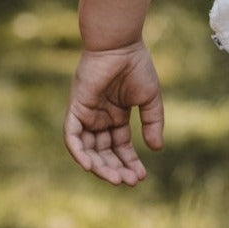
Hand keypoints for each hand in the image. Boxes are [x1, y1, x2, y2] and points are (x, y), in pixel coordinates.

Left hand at [64, 43, 163, 185]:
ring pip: (88, 150)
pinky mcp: (76, 109)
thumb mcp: (149, 99)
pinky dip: (79, 153)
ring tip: (116, 178)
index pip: (120, 147)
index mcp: (116, 116)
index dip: (130, 162)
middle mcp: (99, 118)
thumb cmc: (136, 66)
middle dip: (116, 168)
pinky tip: (91, 166)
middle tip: (129, 182)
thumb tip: (156, 149)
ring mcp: (86, 115)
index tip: (141, 177)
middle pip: (104, 153)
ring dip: (100, 166)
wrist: (120, 45)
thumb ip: (152, 123)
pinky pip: (72, 137)